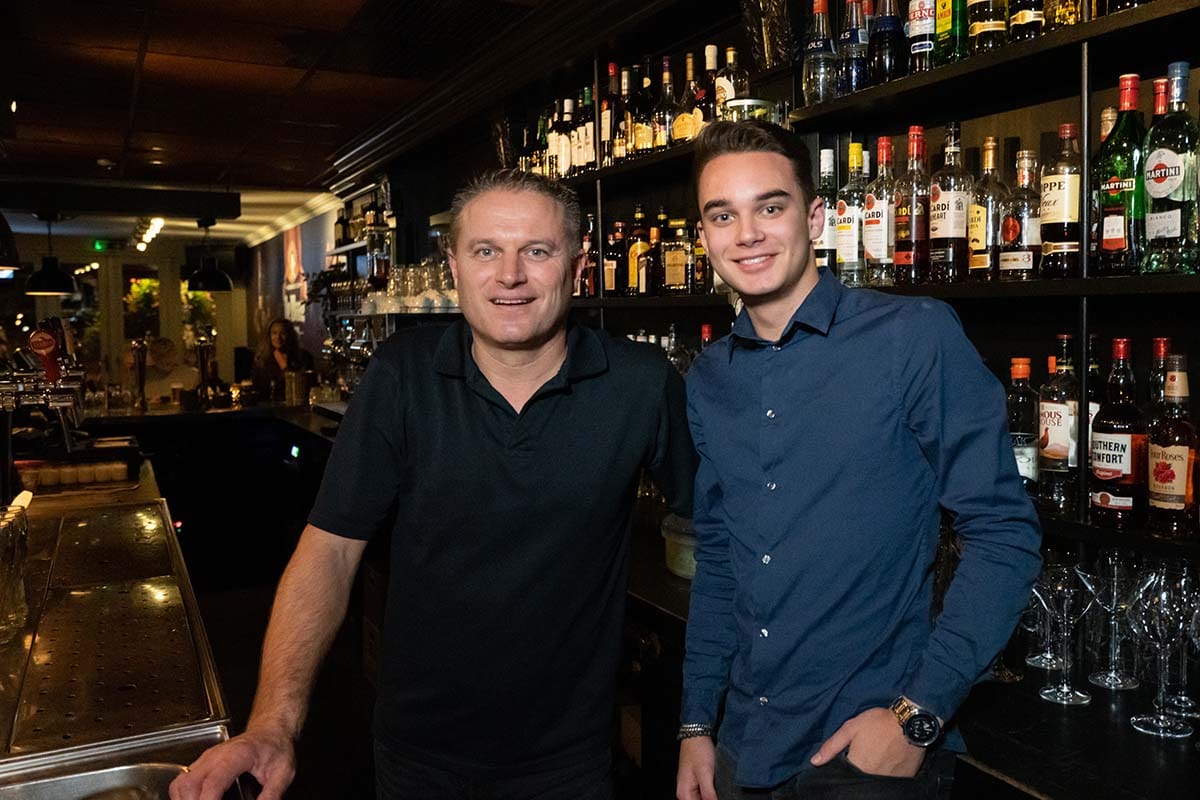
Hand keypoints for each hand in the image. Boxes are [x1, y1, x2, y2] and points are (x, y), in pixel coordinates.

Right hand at [169, 726, 294, 799]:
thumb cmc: (276, 747)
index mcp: (238, 755)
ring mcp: (206, 759)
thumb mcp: (284, 772)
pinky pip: (182, 783)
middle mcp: (216, 756)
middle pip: (189, 784)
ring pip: (181, 784)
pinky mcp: (202, 765)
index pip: (213, 782)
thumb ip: (272, 794)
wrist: (270, 731)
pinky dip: (183, 798)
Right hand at [676, 736, 717, 799]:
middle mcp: (685, 792)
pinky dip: (712, 792)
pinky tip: (718, 787)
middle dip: (711, 799)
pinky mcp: (696, 781)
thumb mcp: (705, 773)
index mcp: (684, 793)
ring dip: (712, 796)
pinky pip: (704, 793)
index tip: (719, 798)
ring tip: (718, 786)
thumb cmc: (698, 750)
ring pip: (703, 799)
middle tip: (719, 792)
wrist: (697, 734)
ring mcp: (691, 786)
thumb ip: (709, 794)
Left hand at [809, 707, 924, 778]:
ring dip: (874, 771)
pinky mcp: (905, 779)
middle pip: (860, 778)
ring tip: (878, 756)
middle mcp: (872, 777)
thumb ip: (831, 746)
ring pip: (875, 780)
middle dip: (861, 768)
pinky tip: (889, 760)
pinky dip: (888, 774)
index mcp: (858, 766)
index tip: (852, 755)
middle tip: (867, 753)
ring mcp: (889, 780)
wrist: (910, 722)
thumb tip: (814, 762)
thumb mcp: (850, 728)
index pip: (846, 774)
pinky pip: (891, 781)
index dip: (847, 765)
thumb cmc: (878, 723)